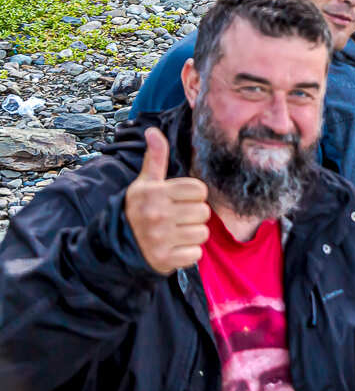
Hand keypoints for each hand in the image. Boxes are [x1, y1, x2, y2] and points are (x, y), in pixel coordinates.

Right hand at [124, 127, 210, 274]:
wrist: (116, 246)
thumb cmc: (138, 209)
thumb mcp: (145, 183)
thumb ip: (155, 158)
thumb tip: (152, 130)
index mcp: (155, 192)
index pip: (199, 190)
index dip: (193, 195)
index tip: (179, 200)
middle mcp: (157, 214)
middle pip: (204, 212)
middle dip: (194, 215)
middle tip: (177, 218)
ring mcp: (160, 238)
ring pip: (202, 233)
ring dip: (193, 235)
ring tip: (175, 233)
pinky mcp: (163, 259)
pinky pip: (196, 254)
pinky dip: (188, 254)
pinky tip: (174, 248)